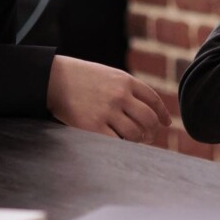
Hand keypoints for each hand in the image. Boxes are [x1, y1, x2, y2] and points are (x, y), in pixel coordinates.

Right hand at [48, 56, 173, 144]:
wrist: (53, 79)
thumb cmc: (80, 77)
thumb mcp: (108, 74)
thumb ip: (126, 89)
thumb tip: (145, 109)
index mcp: (125, 81)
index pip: (153, 100)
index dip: (162, 114)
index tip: (165, 123)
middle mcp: (120, 96)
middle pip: (148, 119)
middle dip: (153, 130)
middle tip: (151, 136)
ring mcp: (107, 112)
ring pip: (135, 134)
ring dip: (139, 140)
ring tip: (136, 141)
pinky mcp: (93, 126)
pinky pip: (116, 142)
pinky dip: (122, 145)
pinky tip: (121, 145)